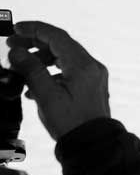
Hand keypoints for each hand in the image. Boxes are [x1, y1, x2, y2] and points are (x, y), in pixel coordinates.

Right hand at [5, 21, 109, 139]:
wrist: (93, 144)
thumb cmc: (72, 122)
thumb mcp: (46, 95)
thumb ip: (31, 70)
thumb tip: (17, 52)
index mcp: (83, 65)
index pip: (57, 36)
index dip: (34, 30)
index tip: (15, 29)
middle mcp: (91, 67)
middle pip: (61, 45)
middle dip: (35, 43)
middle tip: (12, 46)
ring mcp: (92, 76)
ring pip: (63, 58)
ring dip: (40, 59)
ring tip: (19, 66)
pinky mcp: (90, 86)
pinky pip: (68, 71)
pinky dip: (50, 72)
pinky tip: (33, 85)